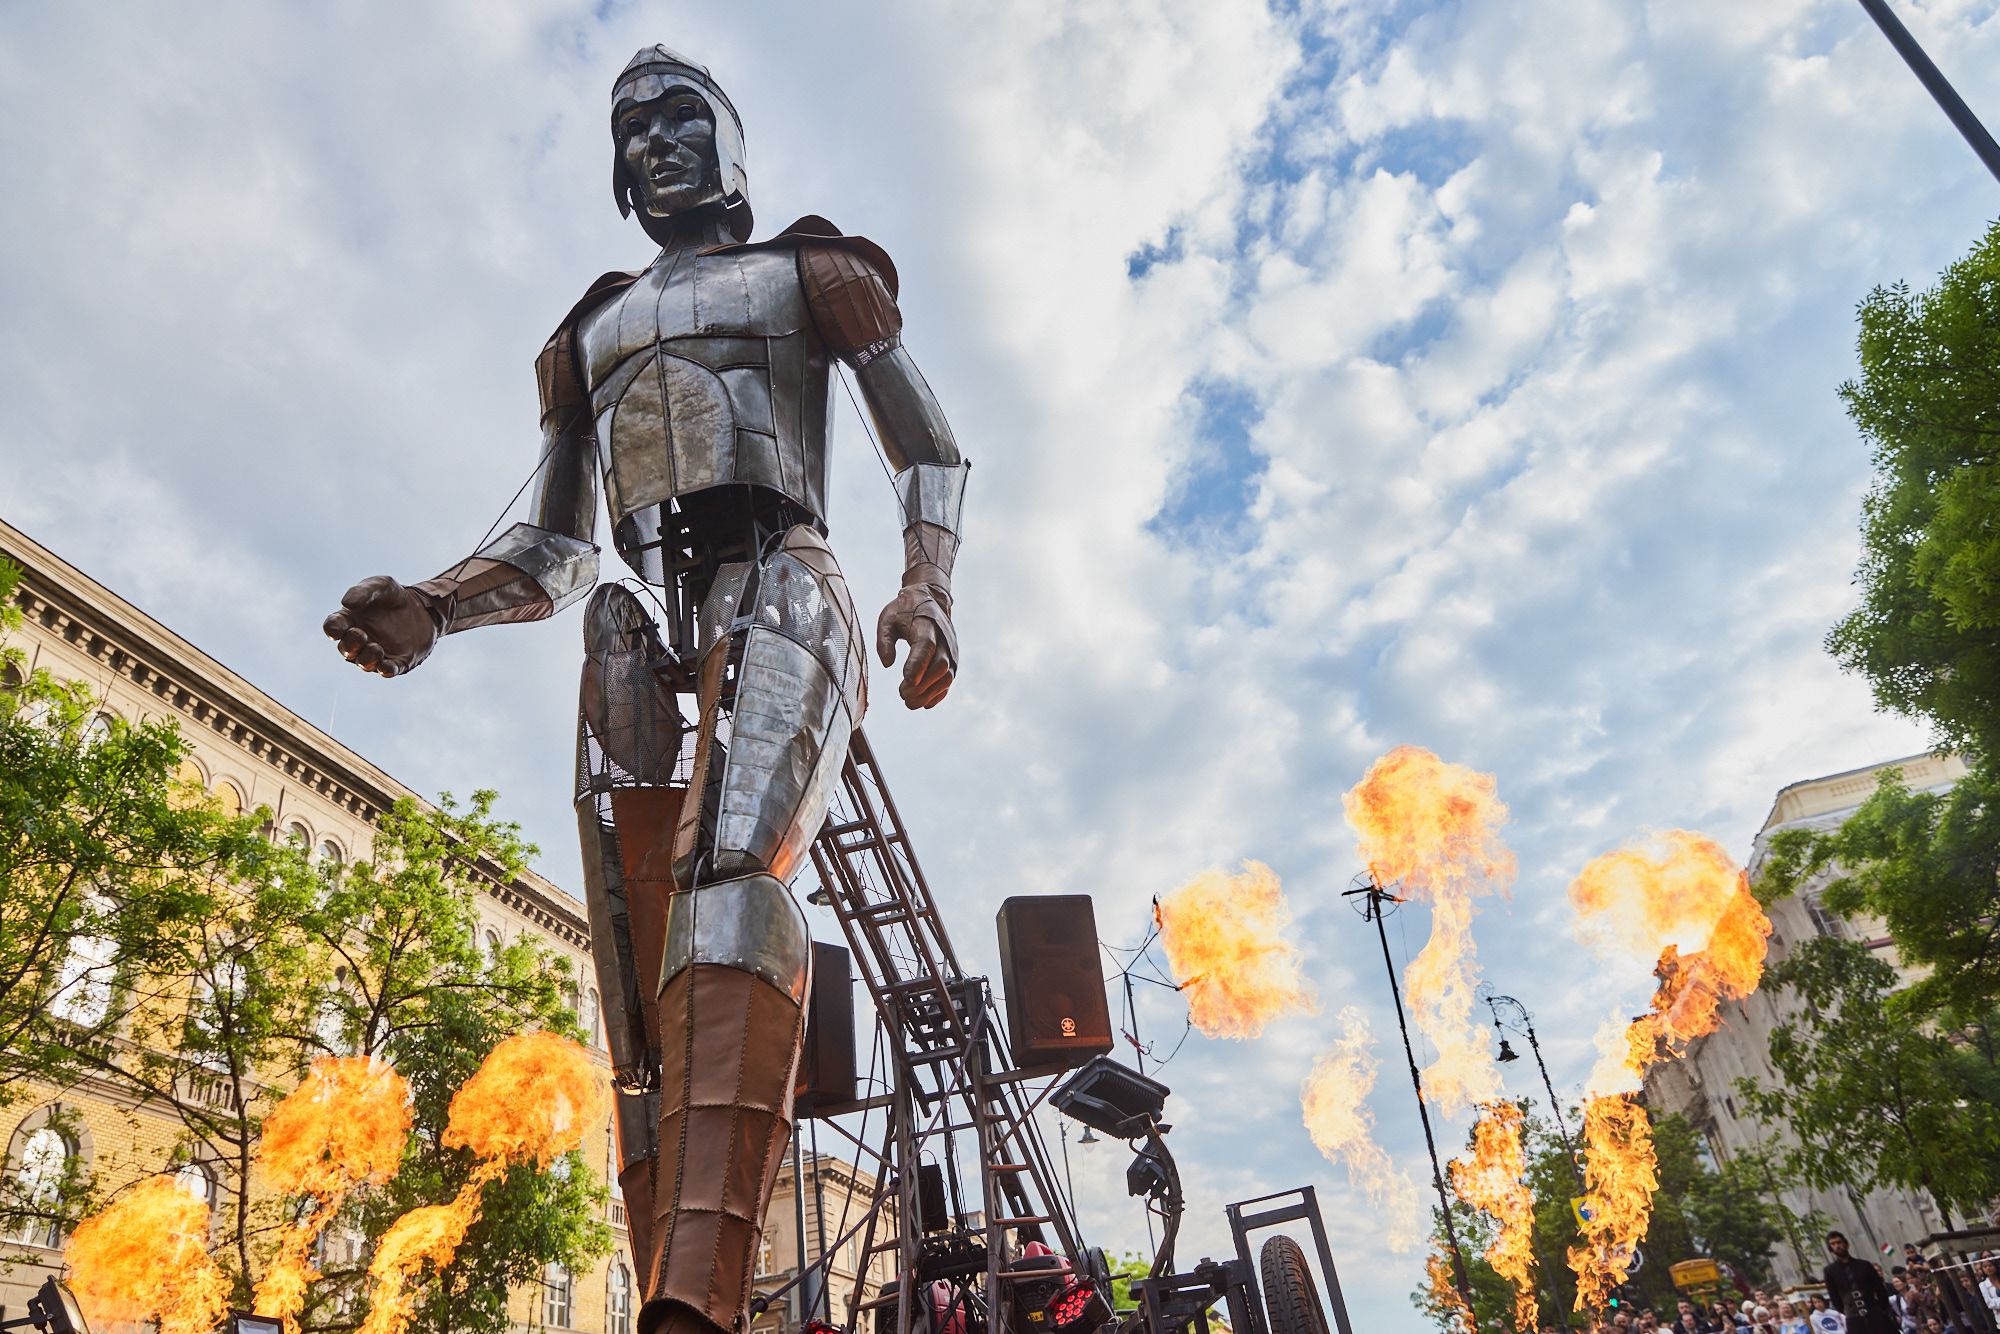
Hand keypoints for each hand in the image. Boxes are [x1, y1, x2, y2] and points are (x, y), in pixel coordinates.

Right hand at [322, 576, 440, 676]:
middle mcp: (359, 640)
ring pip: (363, 663)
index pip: (333, 627)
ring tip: (376, 647)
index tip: (339, 627)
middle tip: (360, 634)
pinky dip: (384, 670)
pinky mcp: (396, 662)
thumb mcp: (381, 586)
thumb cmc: (394, 596)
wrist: (423, 608)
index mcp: (350, 620)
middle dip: (350, 644)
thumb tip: (346, 603)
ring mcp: (376, 652)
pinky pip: (386, 671)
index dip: (332, 629)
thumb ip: (363, 591)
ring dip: (366, 658)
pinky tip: (386, 666)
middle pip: (346, 649)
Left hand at [875, 586, 956, 709]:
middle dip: (922, 685)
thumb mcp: (887, 619)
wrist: (931, 599)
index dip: (917, 667)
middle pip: (940, 666)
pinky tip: (924, 703)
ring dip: (929, 693)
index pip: (926, 648)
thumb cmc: (904, 610)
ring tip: (909, 703)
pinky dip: (939, 694)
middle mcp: (944, 639)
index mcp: (926, 626)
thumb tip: (887, 664)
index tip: (905, 683)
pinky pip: (949, 680)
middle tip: (902, 695)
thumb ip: (884, 640)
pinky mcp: (952, 659)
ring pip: (947, 677)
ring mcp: (951, 651)